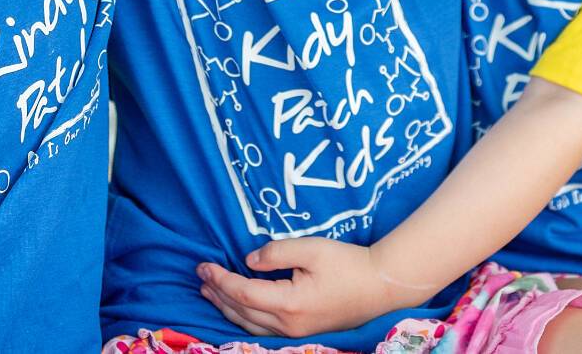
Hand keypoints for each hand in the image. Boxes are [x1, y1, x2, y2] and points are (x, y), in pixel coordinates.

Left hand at [196, 238, 402, 338]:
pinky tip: (238, 309)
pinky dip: (244, 318)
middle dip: (218, 294)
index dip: (220, 280)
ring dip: (227, 308)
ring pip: (250, 326)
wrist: (381, 285)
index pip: (243, 294)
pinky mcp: (303, 332)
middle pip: (241, 312)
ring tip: (210, 292)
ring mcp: (296, 333)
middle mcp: (289, 325)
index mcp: (290, 303)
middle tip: (200, 276)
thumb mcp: (312, 248)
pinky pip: (263, 330)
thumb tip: (249, 260)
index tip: (203, 266)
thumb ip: (277, 251)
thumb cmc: (348, 263)